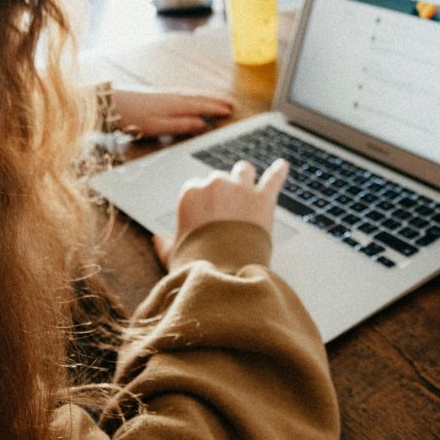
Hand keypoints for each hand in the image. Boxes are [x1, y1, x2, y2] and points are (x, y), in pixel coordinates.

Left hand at [114, 87, 233, 139]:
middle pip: (199, 98)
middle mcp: (173, 97)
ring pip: (191, 95)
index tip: (230, 111)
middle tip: (231, 103)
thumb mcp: (157, 126)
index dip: (216, 109)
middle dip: (215, 100)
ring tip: (217, 100)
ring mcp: (164, 95)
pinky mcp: (157, 96)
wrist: (109, 103)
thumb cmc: (131, 117)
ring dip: (206, 98)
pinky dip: (194, 97)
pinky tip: (192, 100)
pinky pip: (183, 95)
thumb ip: (181, 125)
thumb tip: (203, 124)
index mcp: (175, 105)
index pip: (202, 106)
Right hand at [152, 158, 288, 267]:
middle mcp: (215, 184)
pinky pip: (273, 178)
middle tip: (226, 210)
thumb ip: (165, 245)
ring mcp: (241, 189)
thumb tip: (157, 240)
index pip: (196, 187)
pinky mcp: (263, 198)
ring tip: (248, 185)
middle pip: (220, 178)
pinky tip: (282, 166)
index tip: (205, 213)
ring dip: (245, 177)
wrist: (225, 273)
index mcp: (191, 193)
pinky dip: (279, 172)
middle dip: (223, 191)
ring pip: (244, 170)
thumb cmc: (197, 264)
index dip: (202, 201)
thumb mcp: (174, 255)